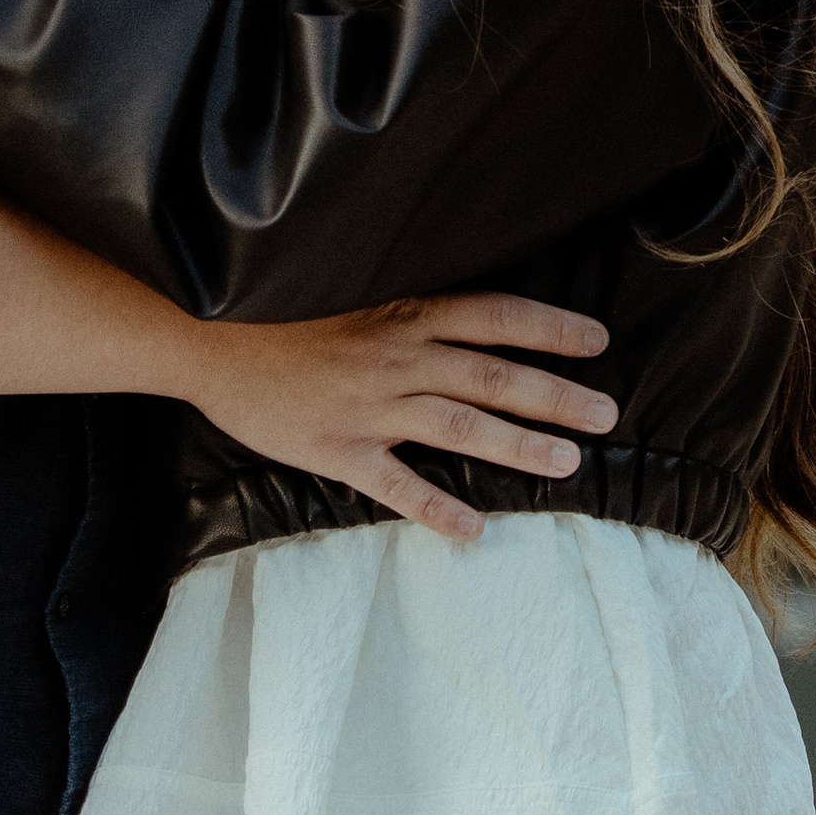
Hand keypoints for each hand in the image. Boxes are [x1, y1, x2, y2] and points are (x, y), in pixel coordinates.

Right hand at [185, 291, 618, 542]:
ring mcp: (371, 406)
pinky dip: (439, 509)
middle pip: (493, 375)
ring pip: (461, 428)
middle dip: (555, 394)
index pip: (494, 315)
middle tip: (606, 413)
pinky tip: (474, 530)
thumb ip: (405, 303)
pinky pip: (399, 486)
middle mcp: (397, 356)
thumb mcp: (349, 284)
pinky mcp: (340, 450)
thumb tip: (465, 312)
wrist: (209, 338)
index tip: (595, 339)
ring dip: (518, 447)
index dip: (548, 327)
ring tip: (568, 463)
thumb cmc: (281, 308)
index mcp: (402, 312)